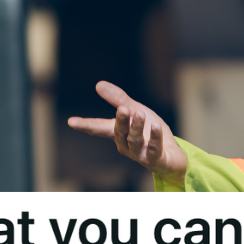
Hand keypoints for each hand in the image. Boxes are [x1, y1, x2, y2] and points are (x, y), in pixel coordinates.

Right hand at [67, 81, 188, 186]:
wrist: (172, 156)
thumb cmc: (150, 133)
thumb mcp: (135, 111)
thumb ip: (118, 99)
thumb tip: (98, 84)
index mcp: (119, 133)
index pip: (99, 128)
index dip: (86, 125)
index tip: (71, 122)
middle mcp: (126, 145)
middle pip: (119, 133)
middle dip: (121, 121)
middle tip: (122, 108)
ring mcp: (139, 154)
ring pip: (135, 140)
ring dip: (137, 127)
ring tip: (140, 114)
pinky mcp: (154, 159)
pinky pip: (153, 148)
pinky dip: (155, 137)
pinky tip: (156, 126)